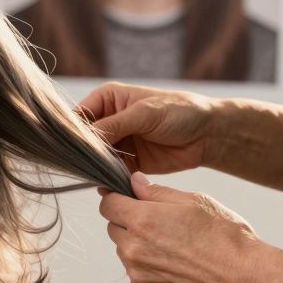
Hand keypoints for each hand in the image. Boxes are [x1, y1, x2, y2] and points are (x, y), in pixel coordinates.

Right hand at [78, 81, 217, 174]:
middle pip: (84, 140)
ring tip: (96, 176)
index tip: (73, 147)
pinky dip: (107, 178)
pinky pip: (110, 172)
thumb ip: (113, 125)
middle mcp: (108, 119)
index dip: (74, 132)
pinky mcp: (127, 162)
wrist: (208, 134)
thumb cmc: (180, 111)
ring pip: (95, 158)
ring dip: (95, 167)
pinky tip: (107, 184)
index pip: (79, 116)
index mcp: (107, 99)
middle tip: (84, 165)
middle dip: (84, 153)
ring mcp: (117, 142)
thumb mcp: (144, 114)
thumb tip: (85, 140)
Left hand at [98, 172, 279, 282]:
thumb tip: (133, 181)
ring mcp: (138, 273)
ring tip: (173, 246)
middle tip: (160, 223)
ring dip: (138, 245)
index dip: (117, 198)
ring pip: (124, 251)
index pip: (107, 204)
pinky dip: (148, 267)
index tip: (129, 199)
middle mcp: (133, 248)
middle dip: (129, 222)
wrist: (245, 280)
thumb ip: (157, 192)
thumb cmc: (225, 236)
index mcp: (142, 220)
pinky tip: (175, 264)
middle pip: (113, 227)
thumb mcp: (194, 201)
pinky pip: (136, 272)